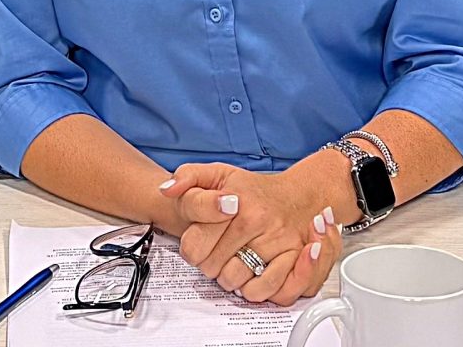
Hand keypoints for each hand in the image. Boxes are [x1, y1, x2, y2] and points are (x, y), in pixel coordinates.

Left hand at [159, 158, 342, 306]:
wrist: (296, 196)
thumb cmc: (253, 190)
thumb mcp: (216, 173)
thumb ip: (186, 177)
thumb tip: (166, 190)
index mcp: (234, 201)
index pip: (194, 245)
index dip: (192, 250)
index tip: (199, 243)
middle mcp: (256, 220)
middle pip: (212, 267)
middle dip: (210, 265)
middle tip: (217, 254)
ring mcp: (277, 239)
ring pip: (236, 281)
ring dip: (229, 279)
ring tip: (232, 265)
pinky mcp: (295, 257)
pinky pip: (266, 289)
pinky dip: (254, 289)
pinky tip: (250, 276)